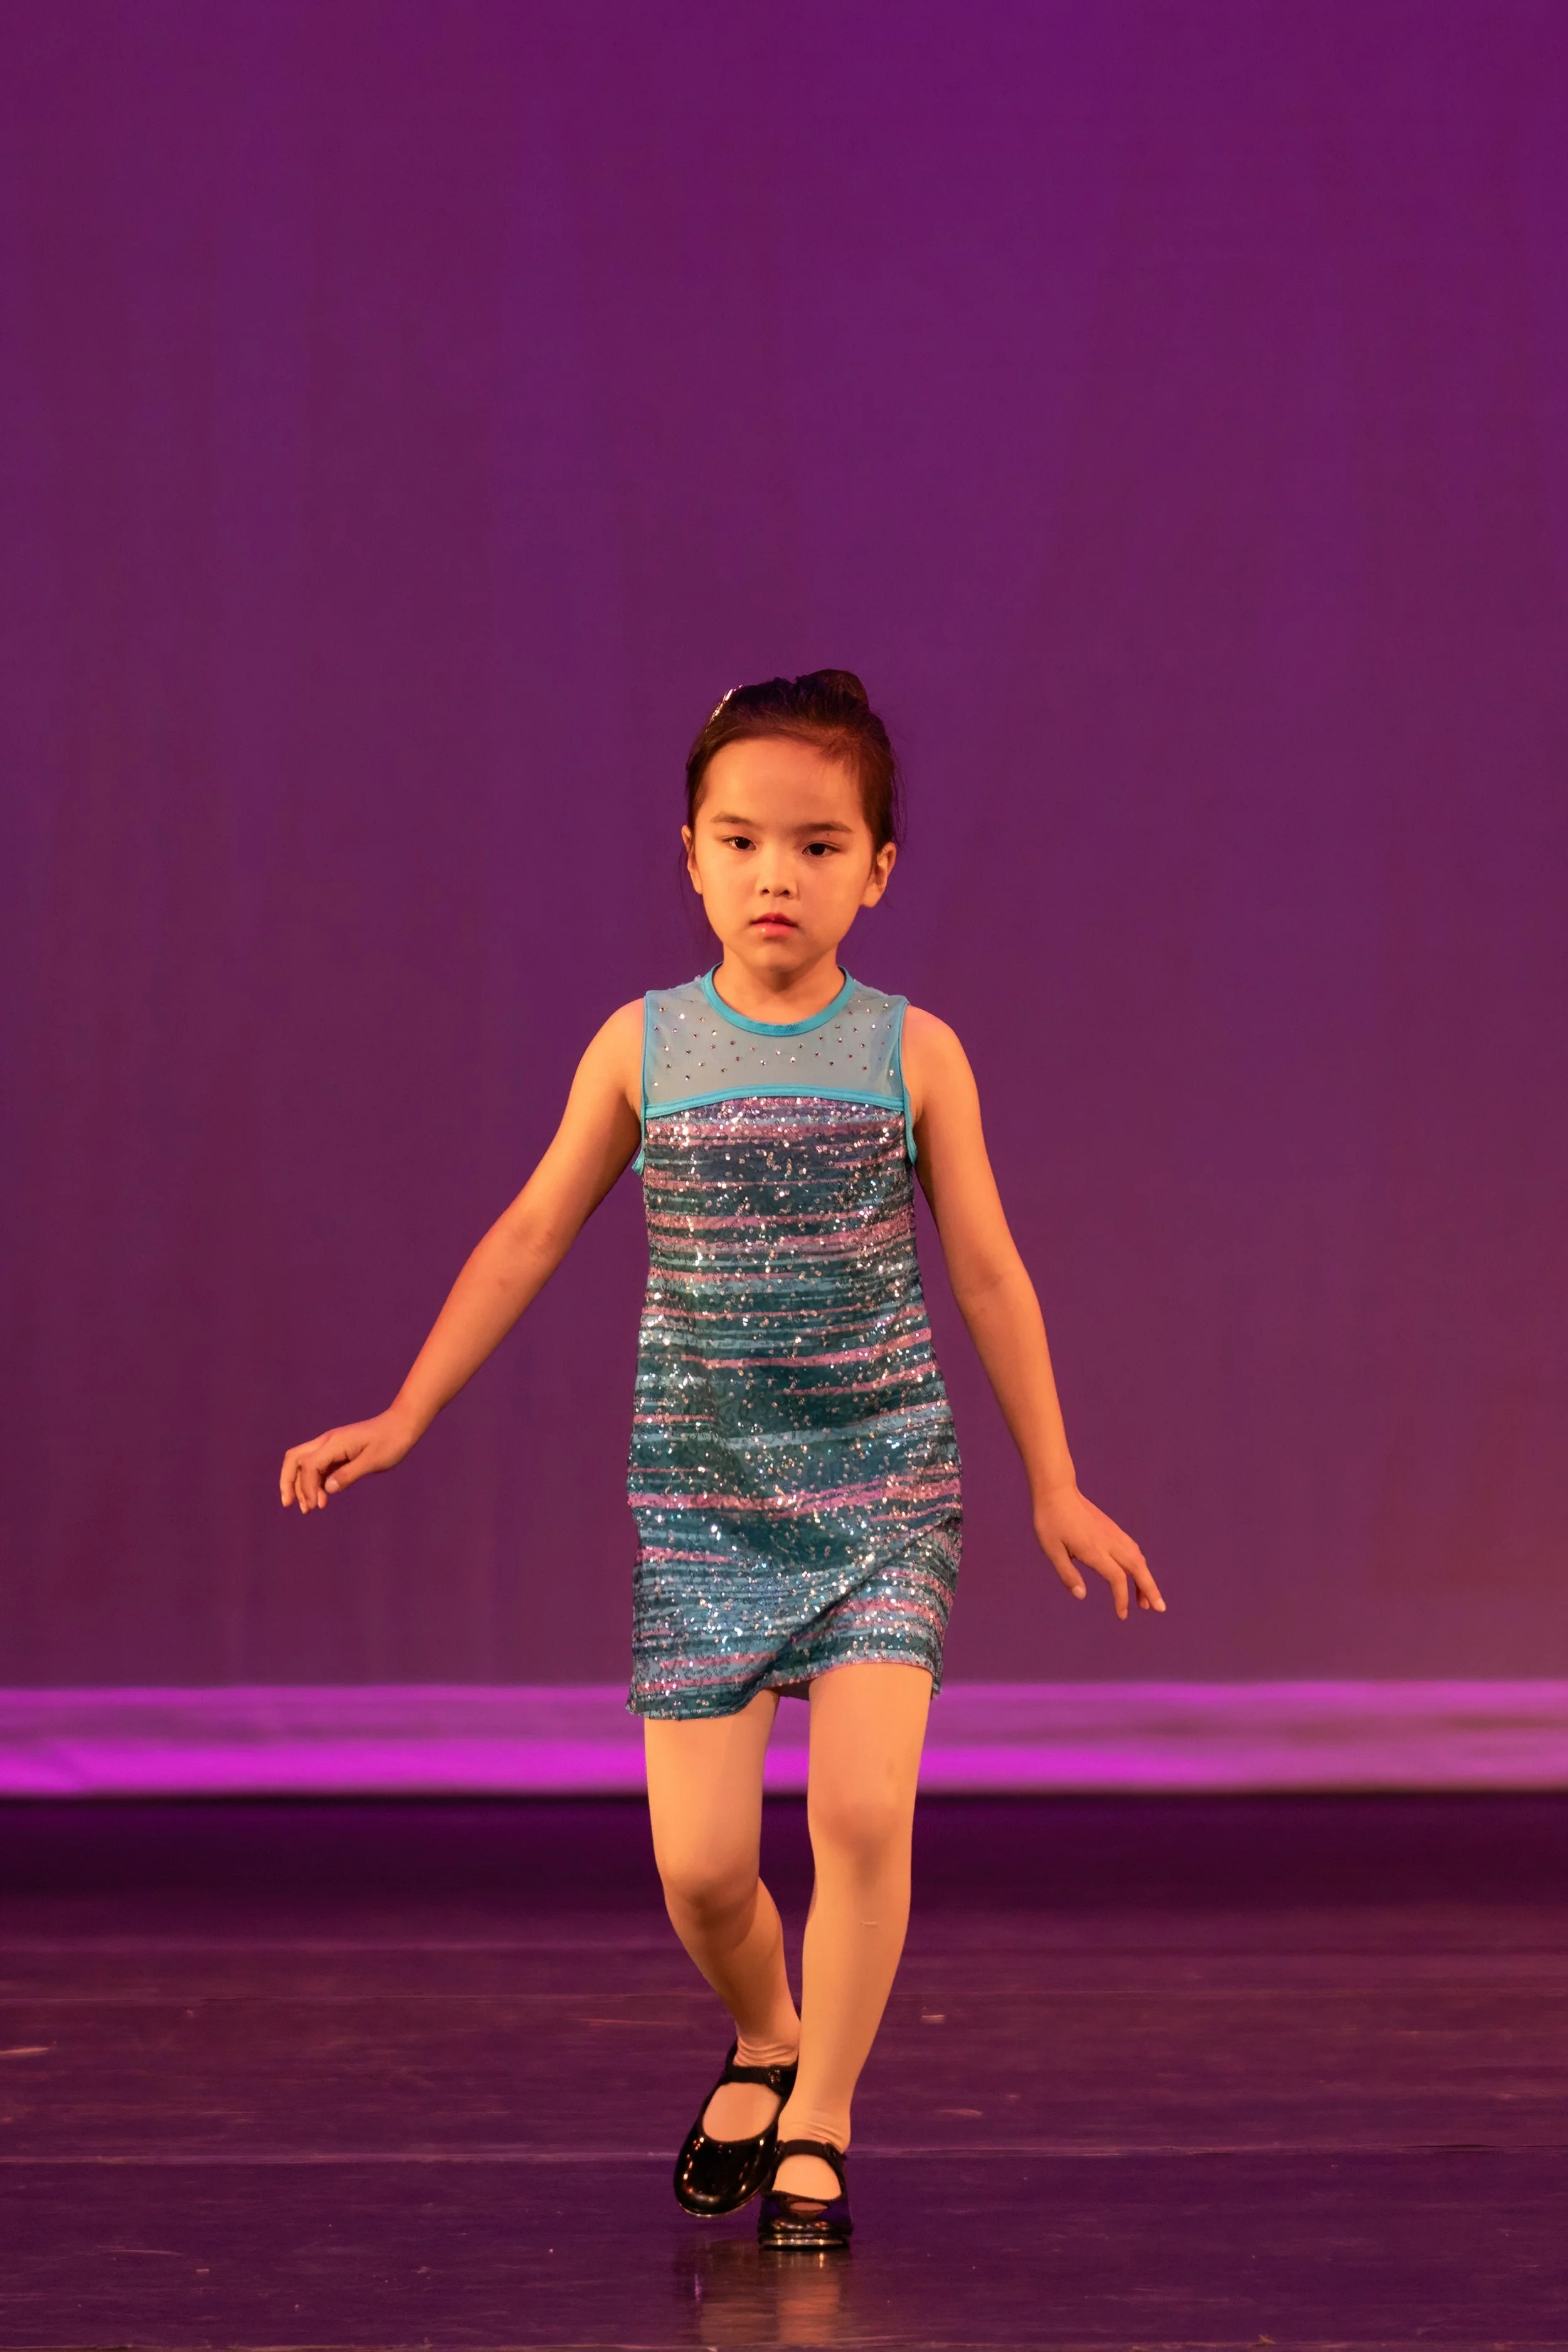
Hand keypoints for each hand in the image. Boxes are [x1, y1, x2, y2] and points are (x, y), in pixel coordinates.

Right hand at [279, 1411, 416, 1513]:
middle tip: (288, 1504)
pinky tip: (322, 1498)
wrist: (402, 1425)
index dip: (306, 1488)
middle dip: (287, 1481)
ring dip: (301, 1484)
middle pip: (294, 1459)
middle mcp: (327, 1442)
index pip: (308, 1466)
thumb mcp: (374, 1461)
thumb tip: (326, 1489)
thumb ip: (349, 1475)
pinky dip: (314, 1482)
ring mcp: (331, 1446)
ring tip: (309, 1508)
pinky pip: (316, 1466)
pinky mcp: (337, 1452)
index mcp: (335, 1443)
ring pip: (303, 1463)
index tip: (314, 1507)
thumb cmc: (391, 1442)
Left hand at [1033, 1484, 1164, 1618]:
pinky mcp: (1112, 1528)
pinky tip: (1137, 1573)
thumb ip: (1067, 1573)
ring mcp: (1113, 1533)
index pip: (1116, 1578)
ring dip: (1145, 1578)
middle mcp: (1109, 1542)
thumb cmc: (1050, 1521)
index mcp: (1094, 1550)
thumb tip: (1081, 1596)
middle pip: (1137, 1568)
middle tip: (1159, 1608)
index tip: (1121, 1615)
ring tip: (1146, 1599)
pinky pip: (1132, 1549)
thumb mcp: (1051, 1550)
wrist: (1057, 1491)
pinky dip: (1139, 1565)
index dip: (1122, 1598)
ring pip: (1137, 1558)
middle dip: (1150, 1589)